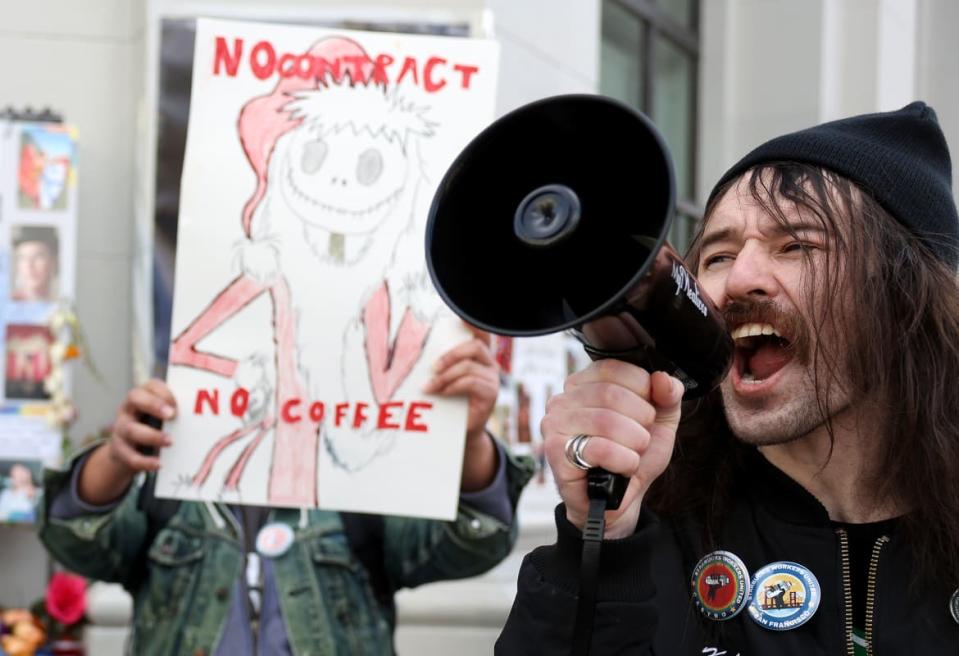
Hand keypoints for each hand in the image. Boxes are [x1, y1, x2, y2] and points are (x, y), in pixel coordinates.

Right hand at [78, 379, 177, 505]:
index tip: (177, 403)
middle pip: (134, 398)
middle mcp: (127, 409)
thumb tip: (211, 406)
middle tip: (172, 415)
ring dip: (153, 436)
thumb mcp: (160, 415)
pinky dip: (145, 461)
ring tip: (170, 441)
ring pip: (131, 429)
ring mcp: (120, 429)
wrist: (126, 452)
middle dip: (154, 405)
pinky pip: (130, 456)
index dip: (163, 392)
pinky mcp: (119, 450)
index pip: (149, 386)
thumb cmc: (152, 427)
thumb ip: (177, 410)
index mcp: (140, 397)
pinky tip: (159, 464)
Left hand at [423, 323, 499, 490]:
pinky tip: (441, 393)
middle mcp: (489, 363)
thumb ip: (439, 364)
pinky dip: (452, 386)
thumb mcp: (443, 377)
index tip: (458, 315)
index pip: (481, 332)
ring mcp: (492, 379)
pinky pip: (471, 382)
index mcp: (478, 355)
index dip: (473, 321)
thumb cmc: (449, 400)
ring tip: (429, 386)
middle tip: (433, 366)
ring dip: (446, 375)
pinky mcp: (490, 394)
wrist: (461, 430)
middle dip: (451, 354)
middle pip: (475, 346)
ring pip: (470, 366)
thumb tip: (412, 348)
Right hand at [542, 360, 682, 538]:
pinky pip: (598, 448)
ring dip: (634, 443)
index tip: (647, 412)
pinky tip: (622, 468)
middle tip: (642, 439)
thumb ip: (668, 396)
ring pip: (605, 420)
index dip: (642, 390)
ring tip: (634, 455)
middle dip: (640, 420)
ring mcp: (555, 424)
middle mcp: (564, 399)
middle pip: (611, 393)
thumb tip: (663, 379)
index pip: (613, 368)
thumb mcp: (660, 422)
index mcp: (585, 384)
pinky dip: (622, 461)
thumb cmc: (632, 456)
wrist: (617, 501)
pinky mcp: (555, 451)